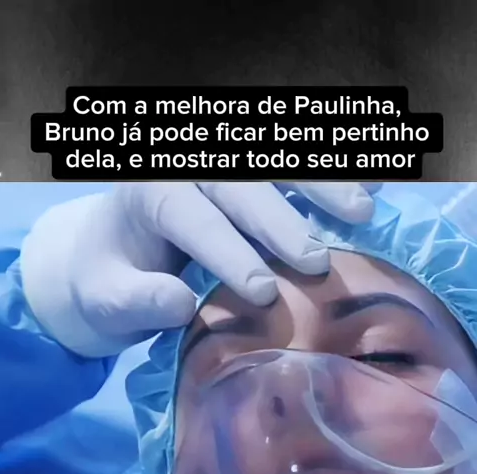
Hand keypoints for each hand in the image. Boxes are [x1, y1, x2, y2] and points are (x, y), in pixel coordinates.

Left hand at [21, 181, 380, 357]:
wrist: (112, 252)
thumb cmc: (110, 280)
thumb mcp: (106, 301)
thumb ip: (136, 301)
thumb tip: (180, 304)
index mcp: (149, 193)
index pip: (193, 219)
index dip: (228, 252)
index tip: (262, 291)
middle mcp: (188, 167)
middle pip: (240, 185)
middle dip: (281, 222)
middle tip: (315, 263)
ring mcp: (224, 165)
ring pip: (276, 163)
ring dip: (322, 184)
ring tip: (362, 214)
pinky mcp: (251, 172)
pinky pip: (295, 165)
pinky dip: (334, 172)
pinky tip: (373, 184)